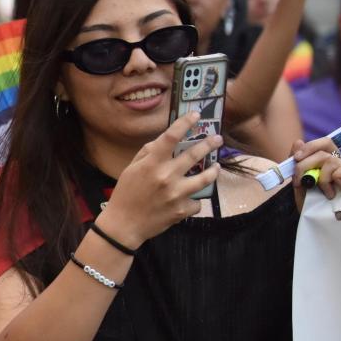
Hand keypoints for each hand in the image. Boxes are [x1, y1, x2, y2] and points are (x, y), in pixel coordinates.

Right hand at [99, 112, 222, 248]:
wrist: (123, 225)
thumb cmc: (125, 194)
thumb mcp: (130, 169)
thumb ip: (147, 154)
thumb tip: (163, 141)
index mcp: (151, 164)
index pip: (171, 136)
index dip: (185, 123)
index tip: (195, 115)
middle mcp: (166, 176)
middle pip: (194, 154)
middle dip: (209, 144)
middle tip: (217, 139)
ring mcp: (176, 194)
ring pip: (205, 178)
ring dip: (213, 171)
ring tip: (216, 167)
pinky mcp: (182, 210)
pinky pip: (196, 201)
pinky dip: (194, 199)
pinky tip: (191, 198)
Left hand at [291, 137, 340, 202]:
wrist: (323, 223)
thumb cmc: (313, 204)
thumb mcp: (300, 185)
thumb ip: (298, 165)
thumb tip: (298, 141)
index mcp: (325, 161)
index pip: (323, 143)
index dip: (309, 146)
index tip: (295, 158)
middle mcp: (338, 162)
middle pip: (323, 149)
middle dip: (305, 165)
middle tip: (300, 183)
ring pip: (330, 161)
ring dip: (321, 178)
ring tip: (324, 193)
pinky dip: (336, 181)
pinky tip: (338, 192)